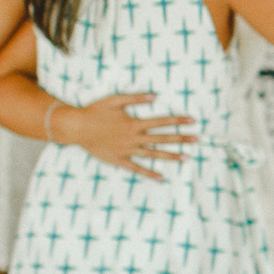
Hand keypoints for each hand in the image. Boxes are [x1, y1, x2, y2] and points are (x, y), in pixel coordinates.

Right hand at [54, 93, 193, 179]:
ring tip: (187, 158)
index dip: (178, 120)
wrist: (75, 128)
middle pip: (162, 138)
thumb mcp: (115, 100)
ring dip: (170, 156)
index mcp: (134, 123)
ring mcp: (127, 150)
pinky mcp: (118, 160)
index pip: (162, 121)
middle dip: (181, 138)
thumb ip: (135, 98)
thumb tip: (155, 96)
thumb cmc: (94, 111)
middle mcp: (133, 138)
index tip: (193, 120)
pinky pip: (136, 168)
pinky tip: (161, 178)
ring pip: (153, 154)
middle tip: (197, 139)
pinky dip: (149, 173)